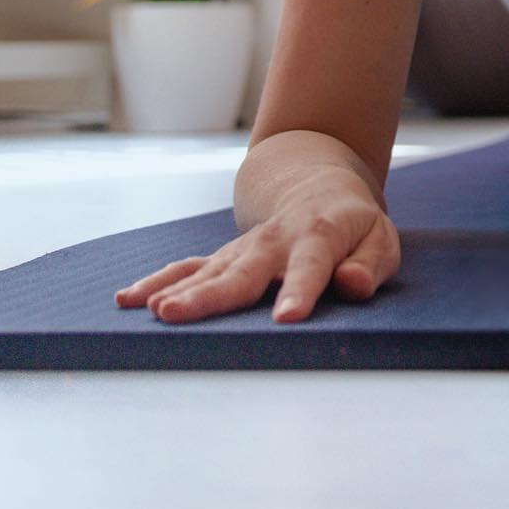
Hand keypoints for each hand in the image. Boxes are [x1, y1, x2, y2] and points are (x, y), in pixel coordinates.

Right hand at [114, 171, 400, 324]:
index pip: (310, 266)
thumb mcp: (380, 241)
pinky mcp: (224, 257)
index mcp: (320, 235)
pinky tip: (128, 300)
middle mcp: (274, 241)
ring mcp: (243, 249)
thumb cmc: (356, 228)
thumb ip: (370, 264)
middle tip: (177, 314)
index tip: (286, 319)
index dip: (299, 291)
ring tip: (153, 312)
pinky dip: (158, 281)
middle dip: (212, 295)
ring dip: (178, 290)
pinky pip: (188, 268)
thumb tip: (353, 285)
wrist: (319, 189)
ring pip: (208, 269)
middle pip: (243, 270)